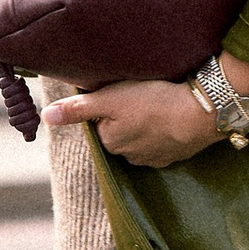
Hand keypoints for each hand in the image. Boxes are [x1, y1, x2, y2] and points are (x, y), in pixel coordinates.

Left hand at [44, 76, 216, 166]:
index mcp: (110, 142)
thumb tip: (46, 117)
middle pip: (121, 131)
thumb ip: (78, 108)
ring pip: (142, 137)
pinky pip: (163, 142)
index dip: (110, 103)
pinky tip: (173, 115)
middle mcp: (129, 156)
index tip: (123, 90)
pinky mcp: (176, 155)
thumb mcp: (111, 99)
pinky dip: (166, 130)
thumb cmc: (154, 101)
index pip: (101, 121)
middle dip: (127, 115)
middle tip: (142, 93)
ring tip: (158, 102)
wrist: (201, 113)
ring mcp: (154, 159)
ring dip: (147, 123)